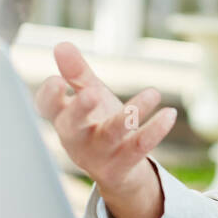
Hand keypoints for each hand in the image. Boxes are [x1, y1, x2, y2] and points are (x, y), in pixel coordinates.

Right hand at [34, 42, 174, 217]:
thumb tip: (62, 44)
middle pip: (72, 125)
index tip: (57, 80)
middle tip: (91, 92)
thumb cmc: (98, 127)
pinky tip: (169, 113)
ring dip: (131, 114)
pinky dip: (155, 130)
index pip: (47, 108)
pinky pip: (139, 147)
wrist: (117, 173)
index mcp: (64, 120)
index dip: (49, 96)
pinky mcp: (122, 166)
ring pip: (112, 134)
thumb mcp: (89, 98)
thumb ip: (77, 74)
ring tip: (154, 93)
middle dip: (80, 109)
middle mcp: (77, 140)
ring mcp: (99, 155)